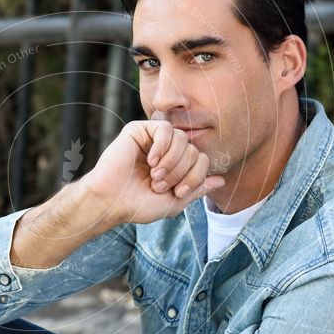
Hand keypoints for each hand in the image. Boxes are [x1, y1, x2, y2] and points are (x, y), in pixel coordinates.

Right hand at [80, 120, 224, 224]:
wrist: (111, 201)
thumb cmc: (138, 205)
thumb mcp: (175, 202)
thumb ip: (197, 190)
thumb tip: (222, 180)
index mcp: (175, 167)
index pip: (201, 160)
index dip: (195, 176)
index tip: (178, 192)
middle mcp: (166, 151)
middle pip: (193, 150)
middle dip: (180, 171)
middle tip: (160, 184)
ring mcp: (153, 140)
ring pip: (182, 138)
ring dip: (171, 161)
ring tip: (155, 174)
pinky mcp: (139, 130)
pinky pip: (165, 128)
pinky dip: (162, 146)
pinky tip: (150, 160)